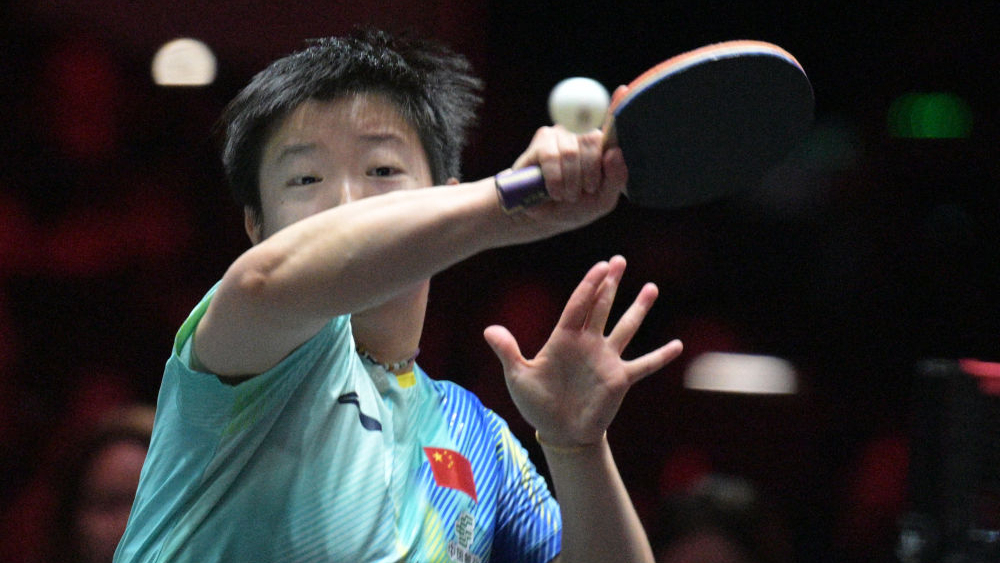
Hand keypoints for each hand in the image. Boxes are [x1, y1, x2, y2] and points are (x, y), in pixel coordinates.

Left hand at [483, 256, 682, 447]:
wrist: (559, 432)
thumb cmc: (537, 403)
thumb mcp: (518, 377)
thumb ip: (508, 352)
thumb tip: (489, 330)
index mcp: (564, 339)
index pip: (579, 305)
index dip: (590, 285)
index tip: (601, 266)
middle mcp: (588, 343)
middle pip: (601, 306)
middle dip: (610, 283)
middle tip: (619, 259)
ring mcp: (606, 360)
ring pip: (625, 327)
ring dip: (638, 309)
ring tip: (651, 288)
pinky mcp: (619, 379)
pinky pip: (644, 365)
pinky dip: (660, 356)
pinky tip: (677, 345)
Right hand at [506, 125, 626, 234]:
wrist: (543, 217)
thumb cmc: (575, 207)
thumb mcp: (603, 200)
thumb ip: (616, 179)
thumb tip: (615, 152)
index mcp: (602, 147)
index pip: (611, 140)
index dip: (603, 165)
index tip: (592, 188)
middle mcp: (583, 134)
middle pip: (592, 142)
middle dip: (585, 175)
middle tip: (576, 196)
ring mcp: (562, 134)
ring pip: (570, 151)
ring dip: (568, 180)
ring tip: (564, 196)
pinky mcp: (542, 140)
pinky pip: (550, 155)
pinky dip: (553, 177)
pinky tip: (553, 191)